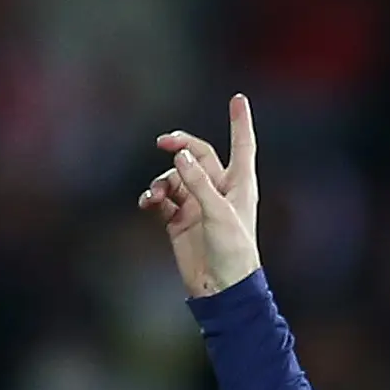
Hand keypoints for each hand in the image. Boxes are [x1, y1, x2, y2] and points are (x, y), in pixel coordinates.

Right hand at [139, 96, 261, 297]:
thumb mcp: (218, 214)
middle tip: (164, 142)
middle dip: (180, 146)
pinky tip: (148, 202)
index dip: (240, 123)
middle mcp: (219, 192)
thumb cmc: (232, 254)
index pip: (241, 147)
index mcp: (239, 186)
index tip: (238, 98)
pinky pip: (162, 199)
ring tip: (156, 195)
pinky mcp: (179, 221)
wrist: (221, 291)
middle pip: (197, 155)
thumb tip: (178, 155)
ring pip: (174, 177)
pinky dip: (153, 197)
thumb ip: (198, 183)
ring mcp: (197, 205)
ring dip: (161, 180)